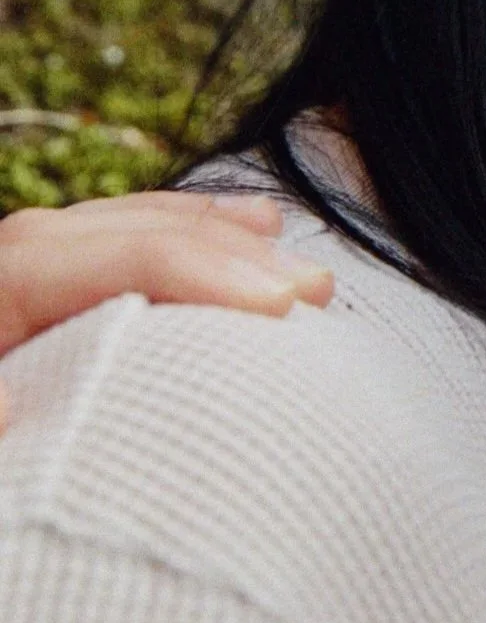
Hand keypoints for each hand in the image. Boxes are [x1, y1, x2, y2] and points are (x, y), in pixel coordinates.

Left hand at [0, 192, 332, 424]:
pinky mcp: (31, 292)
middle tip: (316, 293)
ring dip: (220, 239)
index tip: (284, 310)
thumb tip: (12, 397)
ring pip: (129, 225)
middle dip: (228, 253)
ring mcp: (18, 274)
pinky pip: (117, 238)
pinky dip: (185, 229)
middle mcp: (6, 267)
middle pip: (127, 231)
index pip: (109, 257)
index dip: (200, 274)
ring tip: (298, 264)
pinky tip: (251, 229)